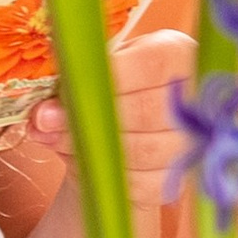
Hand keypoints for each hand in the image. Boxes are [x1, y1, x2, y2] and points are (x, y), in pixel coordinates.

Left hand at [26, 29, 197, 209]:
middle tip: (47, 120)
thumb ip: (70, 82)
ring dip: (90, 147)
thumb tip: (42, 115)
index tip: (70, 86)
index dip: (112, 76)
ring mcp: (191, 143)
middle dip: (92, 117)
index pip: (155, 62)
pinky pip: (140, 183)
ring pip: (143, 151)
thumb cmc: (104, 89)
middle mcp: (194, 96)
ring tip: (56, 138)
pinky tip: (83, 159)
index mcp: (176, 53)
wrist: (114, 131)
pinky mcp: (176, 180)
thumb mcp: (88, 72)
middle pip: (150, 110)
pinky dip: (104, 174)